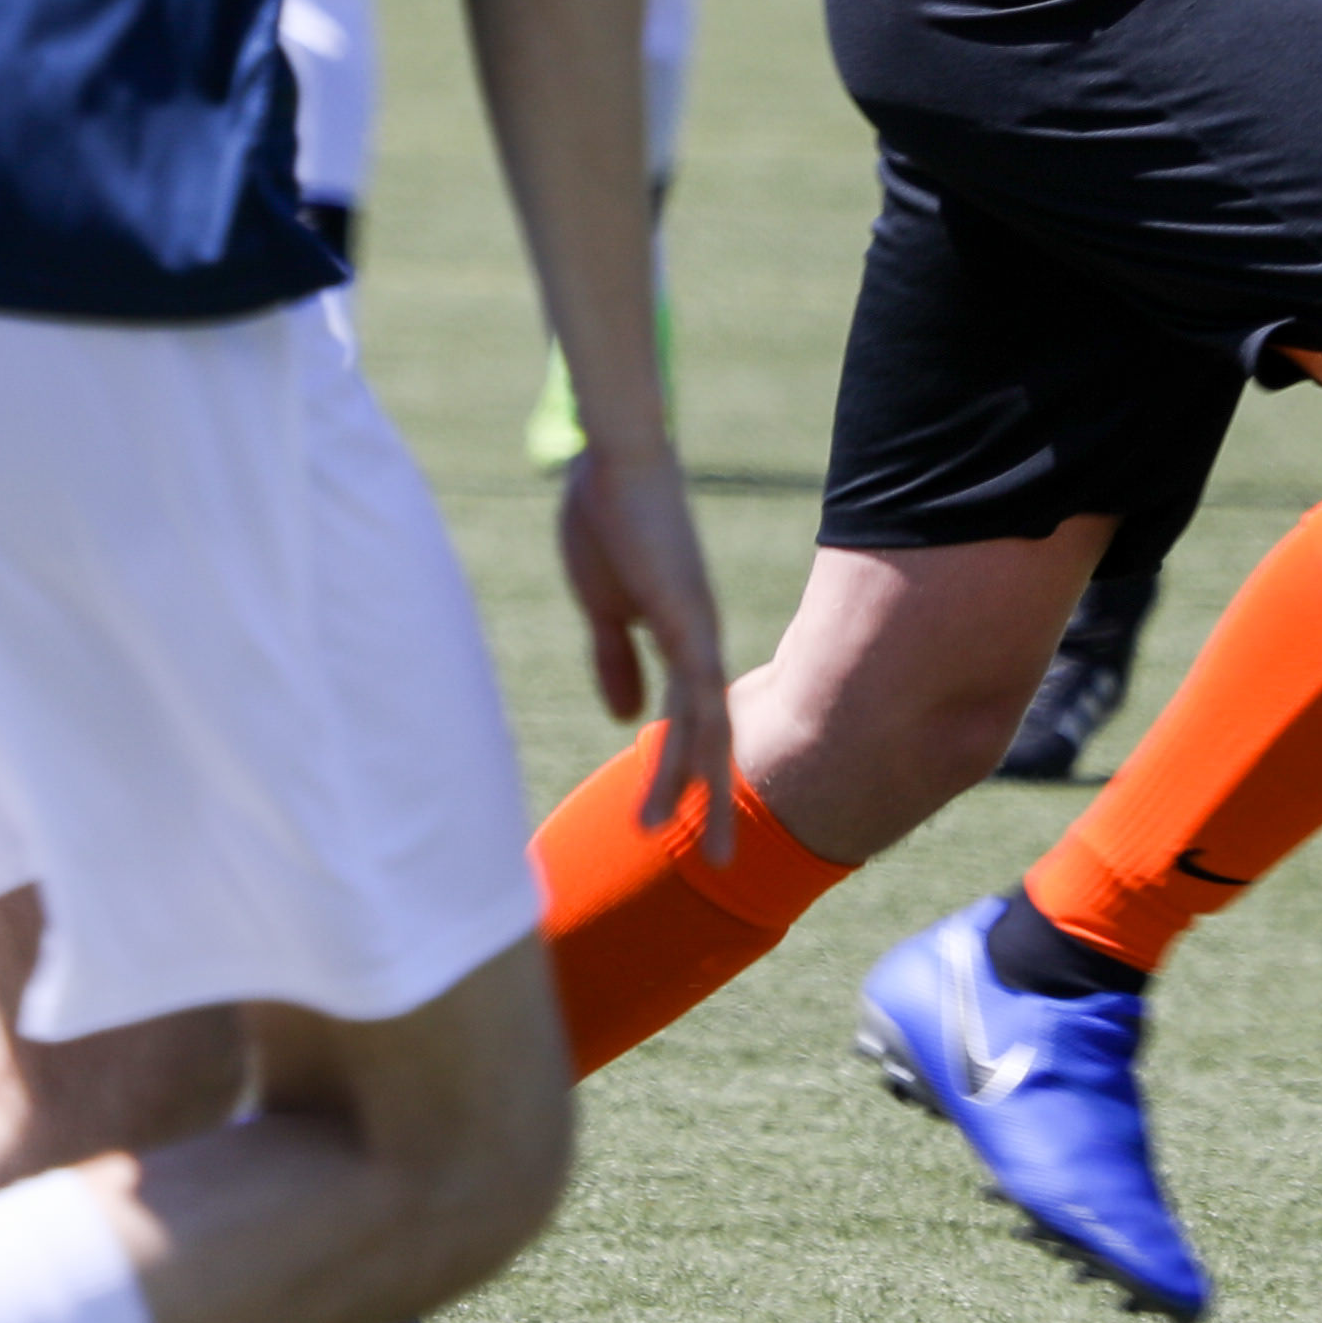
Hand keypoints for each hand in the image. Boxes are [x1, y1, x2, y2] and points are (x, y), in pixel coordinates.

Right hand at [551, 436, 741, 850]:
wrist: (612, 460)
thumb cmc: (606, 518)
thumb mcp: (603, 606)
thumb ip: (615, 659)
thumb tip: (624, 719)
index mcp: (681, 634)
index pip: (691, 715)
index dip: (687, 765)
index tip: (684, 812)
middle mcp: (701, 640)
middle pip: (712, 733)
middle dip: (713, 799)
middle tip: (718, 862)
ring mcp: (698, 630)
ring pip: (707, 727)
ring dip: (697, 789)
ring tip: (696, 848)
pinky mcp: (686, 619)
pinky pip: (692, 694)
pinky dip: (682, 742)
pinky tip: (680, 781)